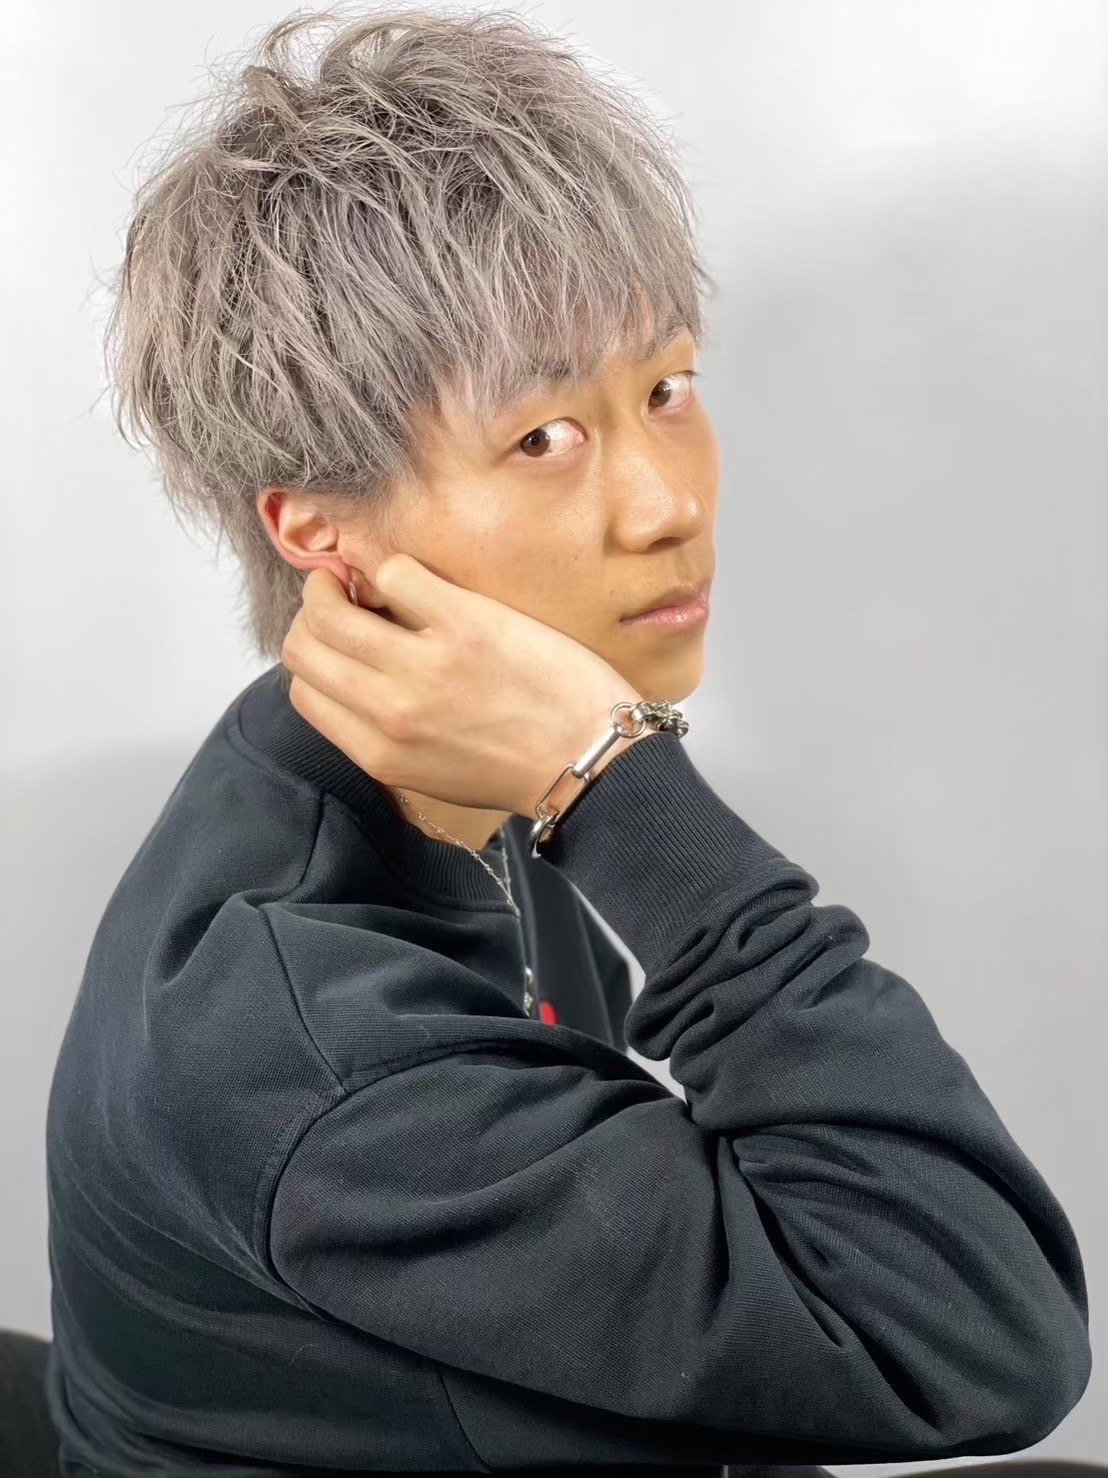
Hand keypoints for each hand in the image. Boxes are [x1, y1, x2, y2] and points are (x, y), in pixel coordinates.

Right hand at [280, 556, 644, 819]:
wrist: (590, 758)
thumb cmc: (519, 764)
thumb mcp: (432, 771)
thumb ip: (384, 733)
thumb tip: (351, 682)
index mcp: (380, 752)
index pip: (303, 691)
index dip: (314, 657)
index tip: (334, 640)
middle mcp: (390, 711)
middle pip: (304, 646)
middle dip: (315, 616)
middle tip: (338, 600)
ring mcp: (424, 666)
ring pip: (330, 607)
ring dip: (335, 584)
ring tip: (361, 581)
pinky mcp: (465, 624)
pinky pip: (394, 572)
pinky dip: (394, 568)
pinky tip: (418, 582)